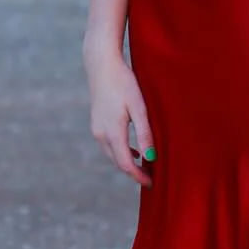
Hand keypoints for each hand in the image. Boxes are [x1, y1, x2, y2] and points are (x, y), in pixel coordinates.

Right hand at [85, 47, 155, 186]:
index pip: (125, 164)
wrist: (101, 64)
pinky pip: (108, 145)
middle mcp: (100, 134)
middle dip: (133, 173)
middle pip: (117, 162)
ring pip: (112, 154)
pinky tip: (133, 151)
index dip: (138, 176)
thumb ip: (144, 134)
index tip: (152, 184)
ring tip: (145, 167)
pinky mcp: (96, 123)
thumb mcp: (139, 108)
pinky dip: (120, 152)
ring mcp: (96, 129)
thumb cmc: (124, 83)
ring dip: (126, 163)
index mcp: (112, 132)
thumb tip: (151, 158)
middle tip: (152, 179)